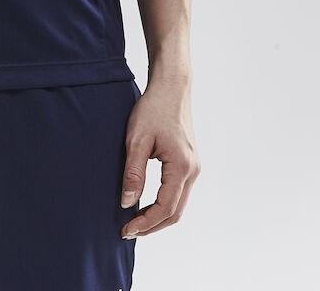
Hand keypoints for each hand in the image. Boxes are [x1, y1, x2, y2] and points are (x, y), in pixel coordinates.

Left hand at [119, 76, 200, 238]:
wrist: (171, 88)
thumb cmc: (153, 109)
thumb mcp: (136, 139)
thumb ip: (133, 172)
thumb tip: (127, 203)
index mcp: (182, 166)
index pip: (165, 208)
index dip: (145, 223)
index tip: (125, 230)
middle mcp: (193, 170)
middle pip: (175, 212)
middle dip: (152, 226)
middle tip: (128, 231)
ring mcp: (194, 167)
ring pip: (179, 204)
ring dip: (158, 217)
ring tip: (135, 222)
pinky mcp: (190, 163)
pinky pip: (179, 192)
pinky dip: (164, 204)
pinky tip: (147, 204)